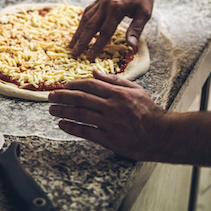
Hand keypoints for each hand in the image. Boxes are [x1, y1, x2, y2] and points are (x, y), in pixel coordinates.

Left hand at [48, 70, 163, 160]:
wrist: (160, 136)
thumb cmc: (148, 112)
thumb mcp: (136, 90)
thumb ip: (115, 80)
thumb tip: (95, 71)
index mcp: (118, 93)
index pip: (90, 85)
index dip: (74, 85)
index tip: (64, 86)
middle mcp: (112, 106)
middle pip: (81, 99)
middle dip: (62, 97)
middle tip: (50, 96)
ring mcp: (109, 123)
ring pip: (80, 115)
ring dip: (63, 111)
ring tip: (52, 110)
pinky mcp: (109, 139)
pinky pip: (86, 132)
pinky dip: (72, 127)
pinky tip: (62, 124)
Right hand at [69, 0, 155, 57]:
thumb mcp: (145, 13)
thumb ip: (136, 29)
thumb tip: (131, 46)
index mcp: (116, 9)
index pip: (104, 32)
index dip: (96, 45)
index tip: (89, 57)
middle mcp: (105, 5)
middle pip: (90, 26)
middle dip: (81, 41)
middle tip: (73, 54)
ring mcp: (100, 1)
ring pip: (86, 18)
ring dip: (78, 32)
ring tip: (72, 44)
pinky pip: (87, 11)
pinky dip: (82, 22)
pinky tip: (79, 29)